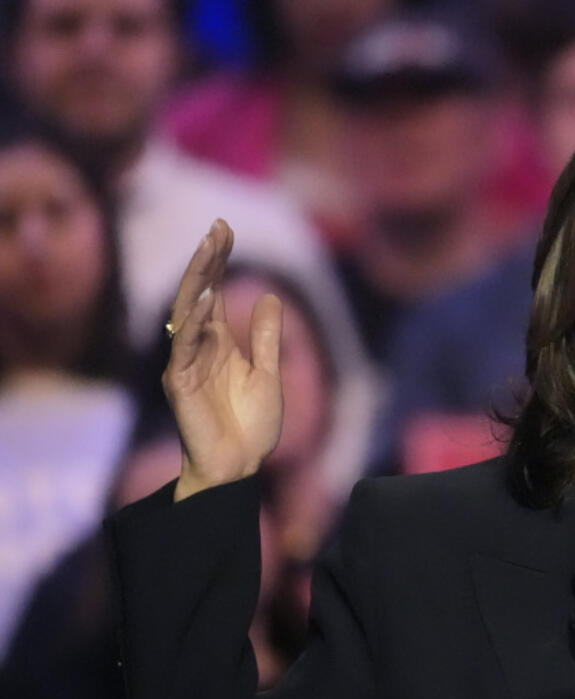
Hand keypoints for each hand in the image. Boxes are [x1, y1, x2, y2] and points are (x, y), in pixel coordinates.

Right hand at [163, 220, 283, 500]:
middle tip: (217, 227)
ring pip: (187, 313)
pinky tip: (206, 297)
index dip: (217, 260)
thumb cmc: (250, 427)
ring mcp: (185, 364)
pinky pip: (184, 348)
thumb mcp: (268, 374)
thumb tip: (269, 297)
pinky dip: (194, 322)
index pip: (214, 292)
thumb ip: (265, 338)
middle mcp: (198, 348)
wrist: (239, 468)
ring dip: (200, 280)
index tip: (224, 228)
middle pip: (198, 293)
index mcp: (219, 343)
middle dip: (206, 260)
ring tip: (210, 248)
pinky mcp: (179, 384)